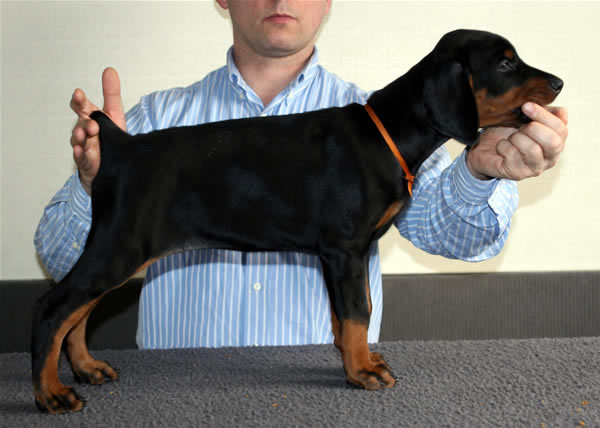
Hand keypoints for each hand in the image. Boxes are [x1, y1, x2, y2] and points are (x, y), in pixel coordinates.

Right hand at [70, 67, 125, 194]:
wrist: (113, 165)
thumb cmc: (110, 138)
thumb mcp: (114, 114)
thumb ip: (111, 93)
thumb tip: (109, 70)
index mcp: (91, 117)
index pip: (81, 106)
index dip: (79, 100)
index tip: (79, 95)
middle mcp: (85, 131)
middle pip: (80, 123)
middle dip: (85, 122)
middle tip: (92, 124)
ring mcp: (84, 146)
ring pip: (79, 141)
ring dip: (80, 137)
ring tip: (85, 135)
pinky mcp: (86, 162)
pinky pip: (81, 158)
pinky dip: (80, 154)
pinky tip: (80, 150)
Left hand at [466, 102, 567, 180]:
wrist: (485, 148)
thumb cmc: (508, 132)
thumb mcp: (527, 118)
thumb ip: (546, 113)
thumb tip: (562, 113)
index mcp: (557, 142)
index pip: (561, 129)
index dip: (544, 116)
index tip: (527, 106)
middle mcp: (550, 158)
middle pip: (552, 142)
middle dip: (532, 128)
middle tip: (519, 126)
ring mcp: (535, 168)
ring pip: (532, 149)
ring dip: (516, 138)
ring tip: (510, 138)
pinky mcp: (518, 174)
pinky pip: (512, 154)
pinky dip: (503, 145)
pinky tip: (501, 146)